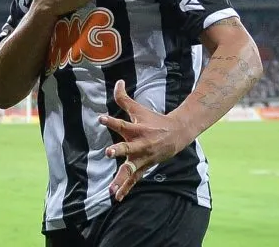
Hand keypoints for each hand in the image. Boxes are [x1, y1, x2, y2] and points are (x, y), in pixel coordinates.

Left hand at [100, 80, 192, 200]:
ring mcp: (142, 157)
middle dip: (119, 150)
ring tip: (111, 188)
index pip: (121, 123)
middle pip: (127, 148)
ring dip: (122, 177)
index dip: (111, 121)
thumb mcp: (139, 109)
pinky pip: (134, 179)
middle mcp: (139, 144)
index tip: (101, 118)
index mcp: (137, 129)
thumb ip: (125, 99)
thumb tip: (118, 82)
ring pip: (131, 168)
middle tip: (110, 152)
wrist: (177, 134)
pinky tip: (117, 197)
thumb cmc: (154, 120)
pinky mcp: (144, 166)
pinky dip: (126, 188)